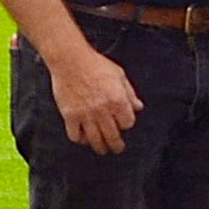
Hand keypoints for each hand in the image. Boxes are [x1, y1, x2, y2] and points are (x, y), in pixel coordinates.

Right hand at [48, 38, 142, 154]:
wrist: (70, 60)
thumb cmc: (95, 64)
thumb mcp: (119, 75)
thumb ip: (130, 93)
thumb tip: (138, 107)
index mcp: (117, 100)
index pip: (127, 123)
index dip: (126, 124)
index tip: (123, 124)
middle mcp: (102, 110)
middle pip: (113, 137)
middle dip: (117, 146)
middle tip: (117, 148)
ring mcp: (85, 115)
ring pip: (95, 140)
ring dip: (100, 147)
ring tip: (102, 149)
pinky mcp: (70, 116)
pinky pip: (75, 136)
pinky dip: (80, 140)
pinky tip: (83, 138)